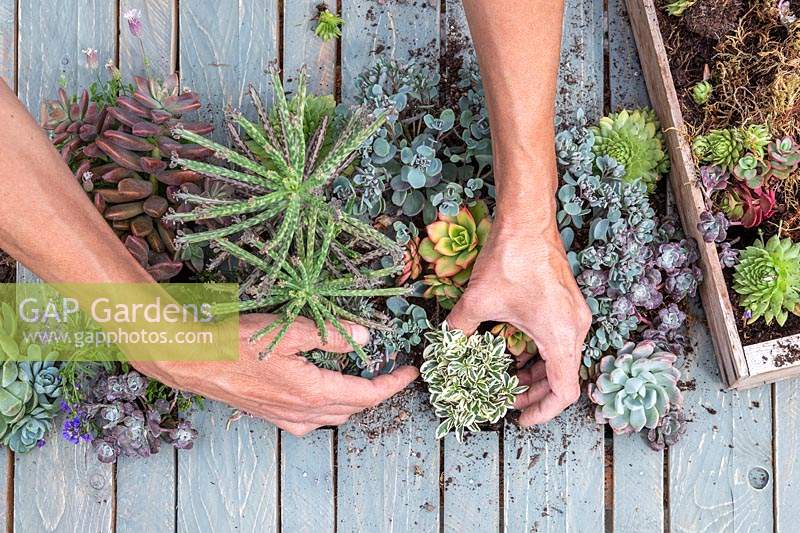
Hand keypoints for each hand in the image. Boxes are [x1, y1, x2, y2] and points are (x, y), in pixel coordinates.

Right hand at [133, 314, 418, 435]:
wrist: (191, 360)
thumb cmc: (236, 341)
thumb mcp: (289, 330)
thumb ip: (330, 334)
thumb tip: (365, 338)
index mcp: (312, 392)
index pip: (367, 394)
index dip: (393, 384)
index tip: (411, 372)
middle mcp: (303, 412)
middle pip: (354, 407)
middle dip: (378, 392)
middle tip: (392, 372)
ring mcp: (286, 418)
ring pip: (334, 415)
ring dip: (354, 399)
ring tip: (365, 378)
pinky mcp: (272, 416)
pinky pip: (311, 420)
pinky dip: (329, 407)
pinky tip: (325, 393)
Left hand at [447, 217, 590, 425]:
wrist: (528, 218)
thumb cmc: (509, 259)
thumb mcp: (476, 302)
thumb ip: (458, 332)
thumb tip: (442, 351)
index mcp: (560, 336)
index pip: (564, 392)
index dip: (542, 413)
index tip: (519, 420)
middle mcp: (575, 328)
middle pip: (563, 378)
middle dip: (534, 394)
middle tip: (506, 401)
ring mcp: (574, 315)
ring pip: (561, 358)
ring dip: (535, 372)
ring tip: (506, 378)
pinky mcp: (567, 302)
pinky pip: (558, 339)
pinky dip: (538, 351)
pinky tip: (511, 348)